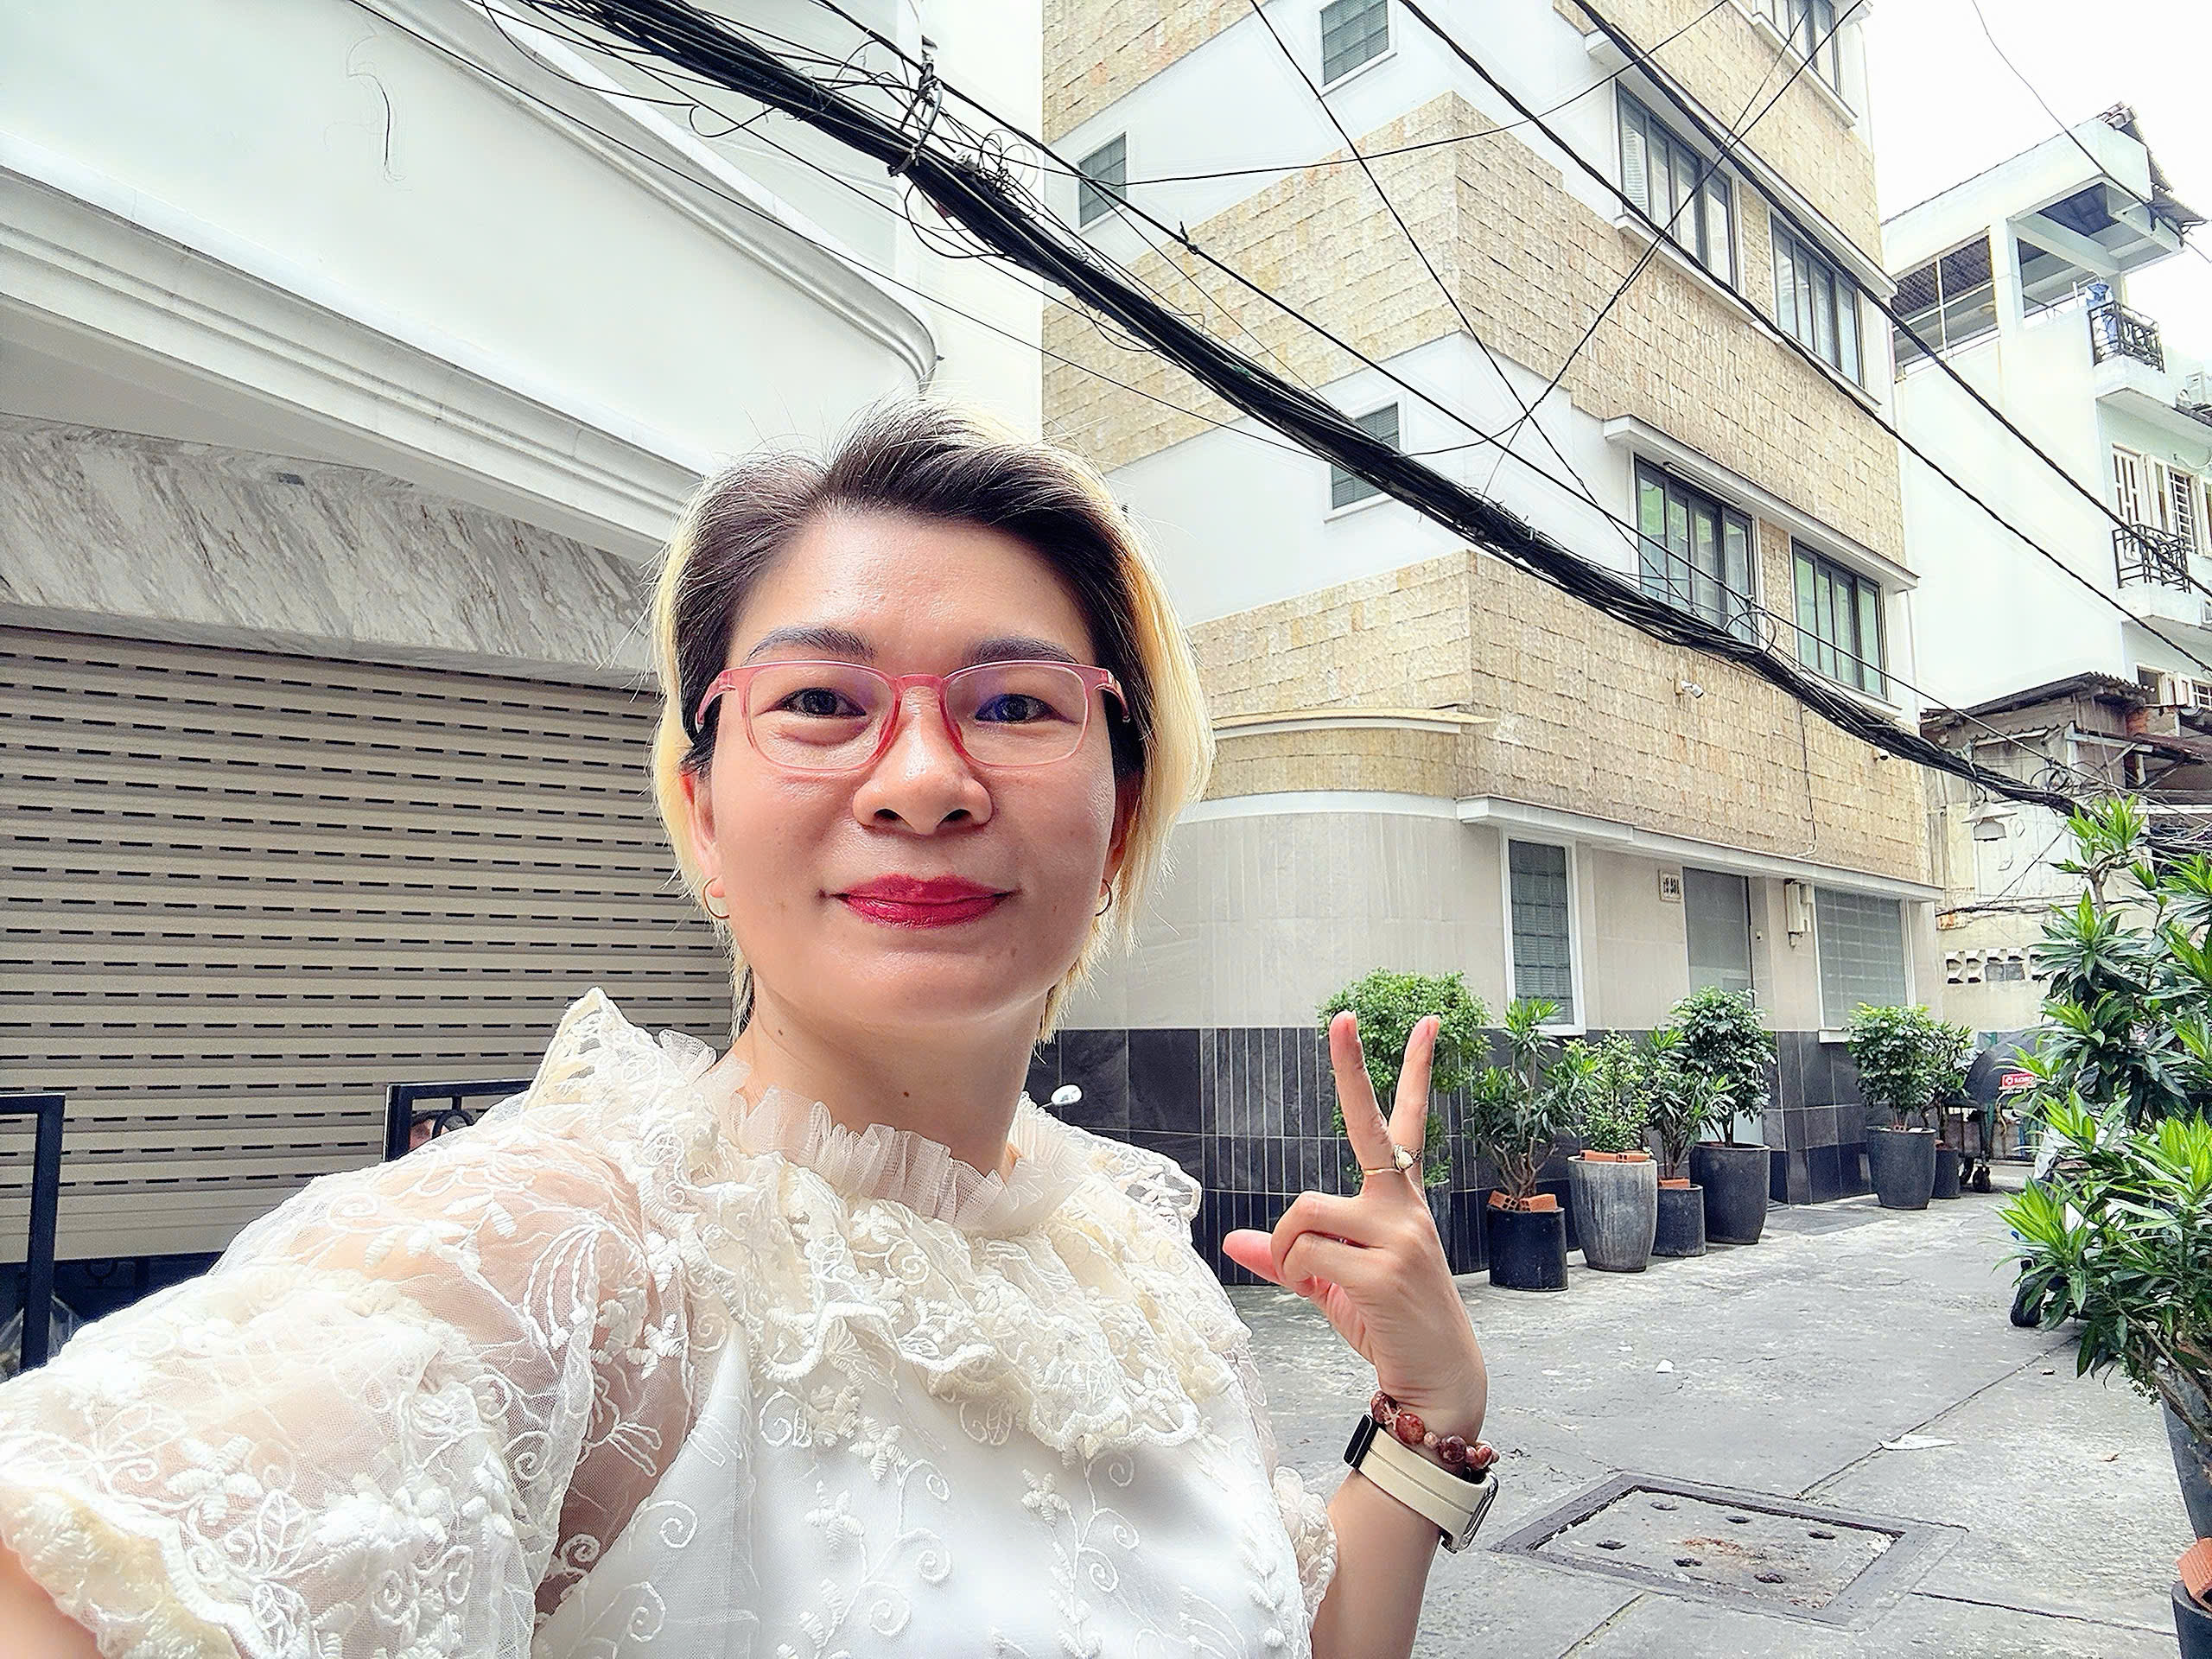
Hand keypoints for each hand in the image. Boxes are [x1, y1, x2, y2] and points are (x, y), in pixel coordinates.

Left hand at [1221, 1012, 1488, 1440]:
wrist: (1438, 1379)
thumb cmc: (1389, 1324)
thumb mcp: (1334, 1284)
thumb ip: (1290, 1256)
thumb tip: (1234, 1241)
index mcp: (1400, 1201)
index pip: (1409, 1124)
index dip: (1414, 1073)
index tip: (1427, 1023)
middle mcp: (1404, 1208)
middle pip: (1370, 1126)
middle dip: (1352, 1069)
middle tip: (1342, 1018)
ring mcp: (1398, 1236)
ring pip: (1306, 1210)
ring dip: (1290, 1246)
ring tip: (1309, 1276)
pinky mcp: (1383, 1270)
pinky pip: (1306, 1252)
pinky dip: (1295, 1271)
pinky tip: (1325, 1295)